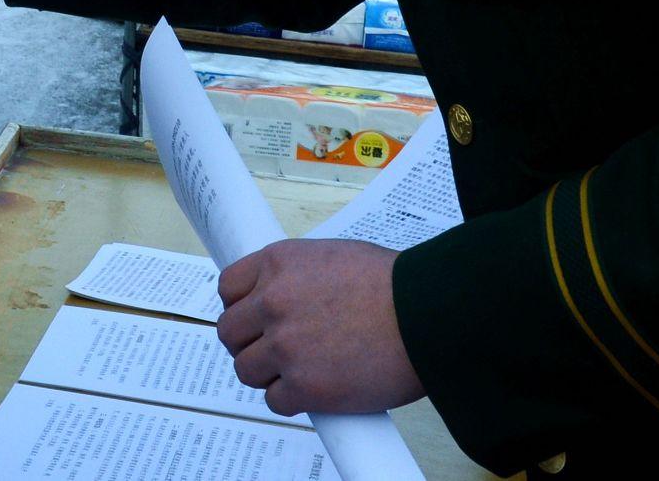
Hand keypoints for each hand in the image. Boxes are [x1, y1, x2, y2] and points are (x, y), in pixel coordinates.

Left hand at [215, 239, 423, 415]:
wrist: (429, 315)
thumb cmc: (395, 286)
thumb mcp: (333, 257)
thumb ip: (297, 277)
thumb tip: (281, 296)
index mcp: (278, 263)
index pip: (228, 289)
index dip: (241, 308)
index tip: (254, 320)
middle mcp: (272, 302)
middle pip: (230, 332)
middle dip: (250, 343)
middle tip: (275, 351)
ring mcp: (285, 345)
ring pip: (246, 369)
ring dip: (268, 375)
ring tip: (297, 373)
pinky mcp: (305, 386)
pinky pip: (274, 401)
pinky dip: (291, 401)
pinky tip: (315, 392)